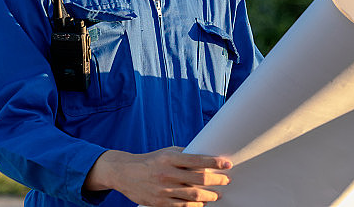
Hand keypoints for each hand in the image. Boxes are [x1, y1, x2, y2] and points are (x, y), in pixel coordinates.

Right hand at [84, 146, 231, 206]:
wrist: (125, 173)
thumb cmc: (151, 160)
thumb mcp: (167, 152)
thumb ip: (185, 155)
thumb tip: (206, 158)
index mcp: (170, 158)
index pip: (198, 160)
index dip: (215, 163)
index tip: (227, 165)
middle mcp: (168, 173)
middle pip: (199, 179)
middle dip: (217, 181)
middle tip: (226, 180)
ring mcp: (164, 189)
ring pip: (193, 195)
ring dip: (209, 196)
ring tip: (217, 195)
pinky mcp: (159, 202)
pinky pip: (182, 206)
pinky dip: (195, 205)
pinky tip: (202, 203)